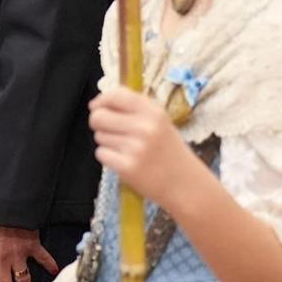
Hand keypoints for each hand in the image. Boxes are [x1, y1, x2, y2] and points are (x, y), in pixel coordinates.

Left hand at [90, 85, 194, 205]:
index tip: (96, 106)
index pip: (117, 95)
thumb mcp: (161, 123)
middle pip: (99, 116)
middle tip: (107, 130)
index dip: (101, 100)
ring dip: (106, 142)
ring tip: (125, 149)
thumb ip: (135, 109)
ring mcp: (136, 148)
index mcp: (154, 112)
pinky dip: (108, 157)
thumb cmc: (170, 152)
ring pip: (99, 136)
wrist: (186, 185)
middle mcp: (145, 127)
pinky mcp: (127, 167)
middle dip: (98, 122)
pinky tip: (123, 161)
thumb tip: (101, 103)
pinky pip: (101, 154)